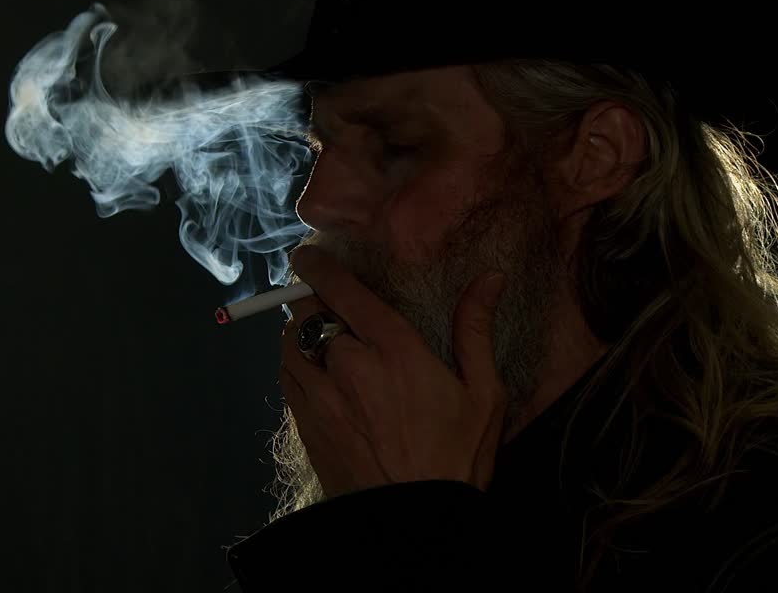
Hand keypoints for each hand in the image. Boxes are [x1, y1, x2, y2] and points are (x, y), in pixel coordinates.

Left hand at [278, 245, 509, 498]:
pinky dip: (295, 365)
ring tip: (315, 333)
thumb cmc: (456, 458)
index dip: (320, 265)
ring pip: (289, 344)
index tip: (309, 253)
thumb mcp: (484, 394)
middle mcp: (348, 365)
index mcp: (394, 350)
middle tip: (320, 297)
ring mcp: (320, 397)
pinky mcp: (305, 426)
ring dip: (298, 332)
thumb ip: (475, 330)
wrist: (415, 524)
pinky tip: (314, 372)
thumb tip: (490, 278)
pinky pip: (287, 378)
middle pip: (307, 313)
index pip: (343, 290)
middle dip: (311, 300)